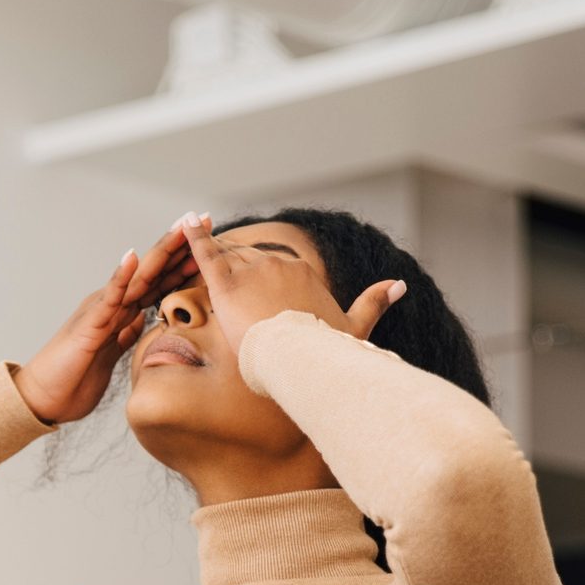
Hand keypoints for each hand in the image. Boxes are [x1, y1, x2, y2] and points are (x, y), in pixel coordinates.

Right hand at [13, 210, 206, 424]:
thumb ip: (125, 334)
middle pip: (153, 270)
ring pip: (137, 276)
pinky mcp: (89, 325)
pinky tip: (133, 258)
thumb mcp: (111, 354)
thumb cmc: (74, 378)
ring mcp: (101, 310)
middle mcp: (113, 304)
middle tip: (205, 219)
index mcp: (122, 312)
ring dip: (159, 251)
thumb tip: (142, 321)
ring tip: (180, 228)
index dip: (184, 261)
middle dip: (180, 245)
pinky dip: (121, 277)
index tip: (211, 243)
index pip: (159, 281)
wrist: (44, 398)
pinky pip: (108, 298)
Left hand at [177, 213, 404, 350]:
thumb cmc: (327, 351)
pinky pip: (207, 256)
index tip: (259, 302)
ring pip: (229, 262)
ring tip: (204, 275)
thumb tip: (400, 284)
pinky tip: (184, 223)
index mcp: (302, 273)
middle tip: (225, 298)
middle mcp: (278, 264)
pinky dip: (194, 239)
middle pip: (251, 265)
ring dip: (213, 264)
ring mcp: (252, 272)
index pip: (276, 271)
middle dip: (238, 279)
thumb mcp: (355, 327)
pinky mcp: (227, 285)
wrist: (303, 361)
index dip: (264, 285)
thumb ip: (374, 303)